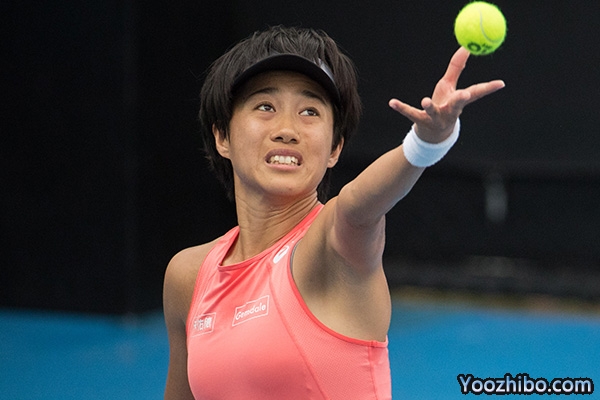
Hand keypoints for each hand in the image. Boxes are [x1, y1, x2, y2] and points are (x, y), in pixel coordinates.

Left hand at [388, 47, 504, 142]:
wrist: (432, 135)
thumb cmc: (443, 106)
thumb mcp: (449, 87)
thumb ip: (456, 68)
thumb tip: (465, 47)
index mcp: (458, 103)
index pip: (476, 94)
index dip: (488, 88)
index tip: (501, 83)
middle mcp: (449, 112)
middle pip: (457, 105)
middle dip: (460, 100)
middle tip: (465, 95)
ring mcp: (434, 118)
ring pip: (433, 112)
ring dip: (430, 106)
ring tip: (425, 100)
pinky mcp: (419, 121)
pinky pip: (410, 114)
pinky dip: (401, 108)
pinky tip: (391, 102)